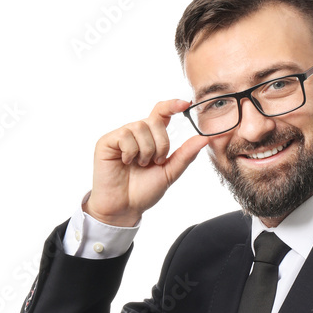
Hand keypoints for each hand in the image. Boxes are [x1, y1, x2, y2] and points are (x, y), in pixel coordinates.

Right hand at [87, 99, 210, 225]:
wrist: (125, 207)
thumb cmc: (144, 191)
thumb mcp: (170, 172)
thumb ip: (186, 154)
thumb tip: (205, 138)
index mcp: (152, 138)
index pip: (161, 113)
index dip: (172, 105)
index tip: (185, 104)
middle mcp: (136, 133)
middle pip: (155, 121)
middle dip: (161, 144)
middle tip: (154, 162)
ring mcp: (121, 136)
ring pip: (140, 127)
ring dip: (146, 150)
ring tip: (139, 164)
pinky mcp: (107, 141)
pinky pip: (125, 136)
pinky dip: (130, 152)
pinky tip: (125, 162)